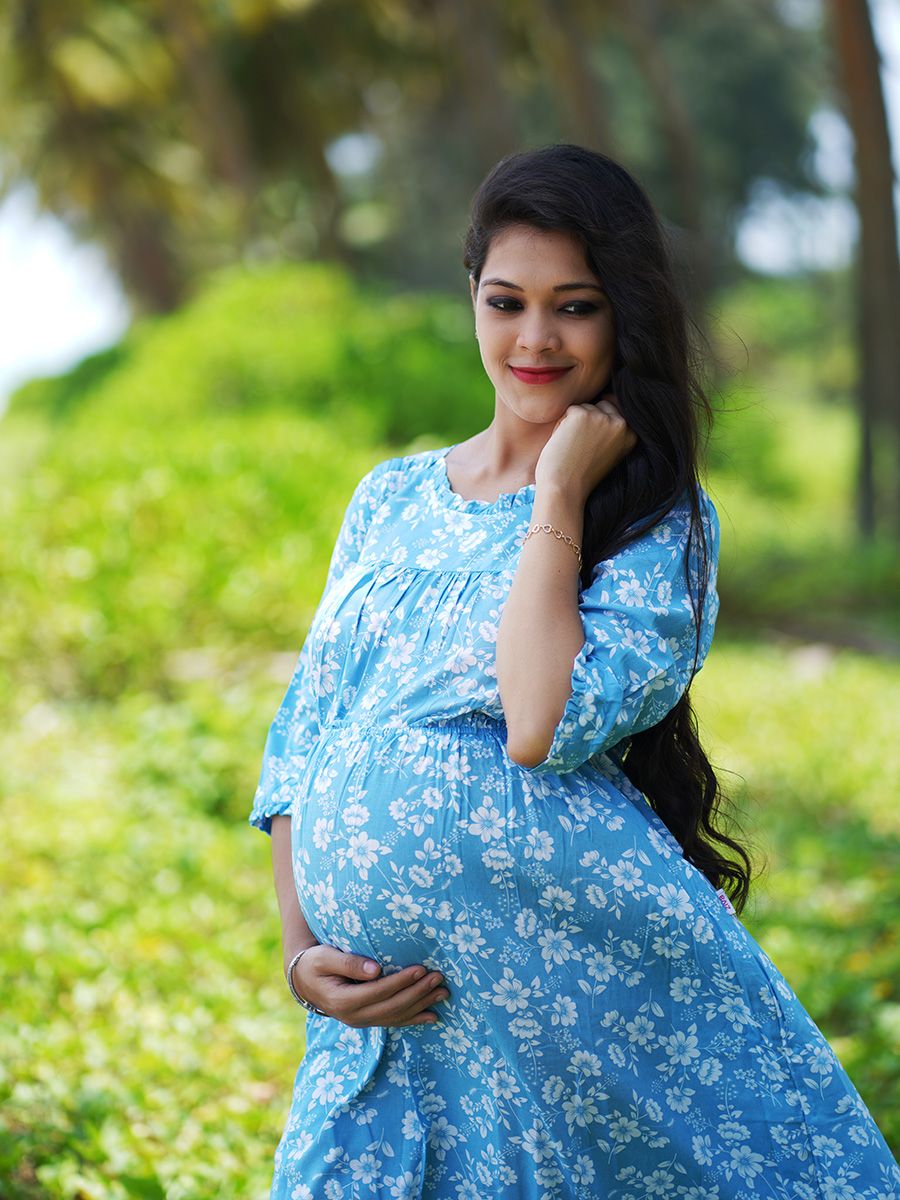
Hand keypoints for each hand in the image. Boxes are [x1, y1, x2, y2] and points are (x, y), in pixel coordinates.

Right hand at [290, 944, 449, 1027]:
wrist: (305, 981)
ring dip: (421, 1006)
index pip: (378, 992)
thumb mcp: (325, 958)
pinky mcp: (368, 1020)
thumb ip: (349, 963)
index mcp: (343, 1001)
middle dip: (417, 993)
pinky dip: (414, 1019)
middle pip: (392, 1007)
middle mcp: (354, 1016)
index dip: (400, 982)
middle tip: (439, 978)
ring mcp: (362, 1021)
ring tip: (443, 993)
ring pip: (396, 1017)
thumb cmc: (315, 963)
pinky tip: (433, 1015)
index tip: (421, 969)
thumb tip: (375, 970)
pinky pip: (394, 1021)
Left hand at [535, 394, 637, 504]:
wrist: (565, 489)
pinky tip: (565, 444)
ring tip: (573, 448)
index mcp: (632, 435)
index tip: (592, 446)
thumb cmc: (582, 476)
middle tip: (582, 449)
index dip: (598, 426)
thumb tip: (607, 399)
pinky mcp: (581, 415)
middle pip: (600, 407)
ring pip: (584, 408)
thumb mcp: (610, 453)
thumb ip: (613, 431)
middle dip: (587, 423)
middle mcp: (621, 424)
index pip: (615, 411)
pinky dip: (562, 425)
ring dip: (573, 425)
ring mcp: (602, 418)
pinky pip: (568, 410)